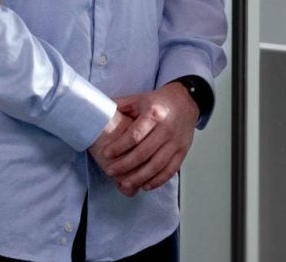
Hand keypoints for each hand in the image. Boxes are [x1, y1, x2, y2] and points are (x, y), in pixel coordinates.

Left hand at [90, 82, 200, 196]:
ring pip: (157, 164)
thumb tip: (98, 110)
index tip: (106, 154)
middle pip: (145, 152)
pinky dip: (158, 180)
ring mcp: (176, 141)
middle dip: (125, 165)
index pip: (135, 134)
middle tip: (111, 172)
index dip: (119, 146)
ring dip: (140, 177)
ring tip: (125, 184)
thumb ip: (121, 105)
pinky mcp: (183, 150)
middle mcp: (167, 128)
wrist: (187, 101)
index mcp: (154, 113)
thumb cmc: (159, 102)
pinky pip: (171, 169)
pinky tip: (146, 185)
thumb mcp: (139, 99)